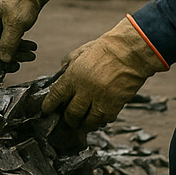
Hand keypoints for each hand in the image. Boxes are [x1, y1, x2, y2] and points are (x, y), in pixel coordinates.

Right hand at [0, 0, 56, 62]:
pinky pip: (9, 37)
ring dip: (16, 51)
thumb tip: (2, 61)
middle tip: (19, 65)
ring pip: (1, 43)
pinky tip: (32, 48)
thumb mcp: (16, 23)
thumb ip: (8, 43)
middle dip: (4, 58)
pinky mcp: (6, 21)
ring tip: (32, 54)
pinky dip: (19, 43)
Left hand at [41, 17, 167, 131]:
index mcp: (73, 76)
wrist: (129, 52)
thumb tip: (61, 73)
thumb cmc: (104, 49)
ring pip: (87, 122)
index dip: (49, 105)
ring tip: (82, 124)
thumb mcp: (80, 52)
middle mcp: (84, 91)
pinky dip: (100, 121)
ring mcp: (100, 100)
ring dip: (83, 124)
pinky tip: (99, 118)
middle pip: (71, 114)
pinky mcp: (114, 106)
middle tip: (68, 119)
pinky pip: (104, 120)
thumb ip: (68, 64)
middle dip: (68, 119)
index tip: (46, 110)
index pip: (56, 96)